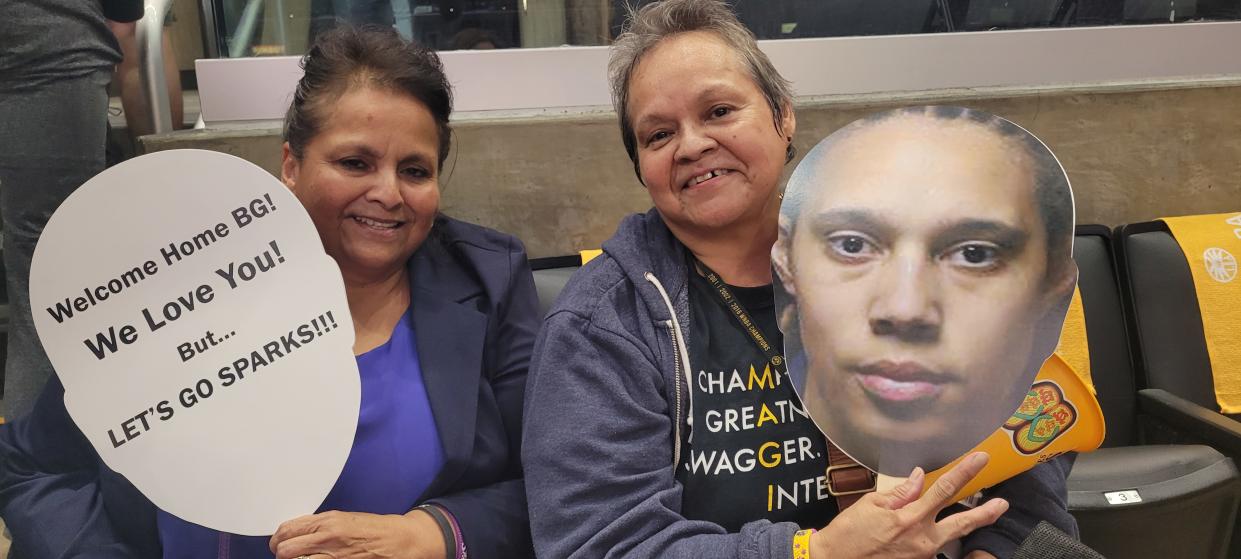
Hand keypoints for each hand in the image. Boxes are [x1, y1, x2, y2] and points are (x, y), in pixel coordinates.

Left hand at [269, 509, 447, 558]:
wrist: (400, 540)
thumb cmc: (375, 529)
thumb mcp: (345, 519)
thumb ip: (320, 526)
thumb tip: (298, 533)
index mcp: (327, 521)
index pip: (287, 530)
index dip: (278, 540)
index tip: (278, 544)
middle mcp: (327, 538)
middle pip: (286, 551)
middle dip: (282, 555)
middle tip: (287, 556)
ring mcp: (334, 556)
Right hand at [810, 452, 1008, 558]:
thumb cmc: (849, 533)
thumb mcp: (871, 504)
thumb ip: (900, 492)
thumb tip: (918, 477)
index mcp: (910, 519)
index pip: (944, 490)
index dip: (965, 473)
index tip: (981, 459)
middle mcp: (921, 540)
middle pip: (961, 523)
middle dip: (985, 513)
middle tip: (1002, 503)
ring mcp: (921, 555)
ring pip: (949, 536)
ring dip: (964, 525)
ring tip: (982, 514)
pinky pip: (932, 546)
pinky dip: (936, 535)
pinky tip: (933, 529)